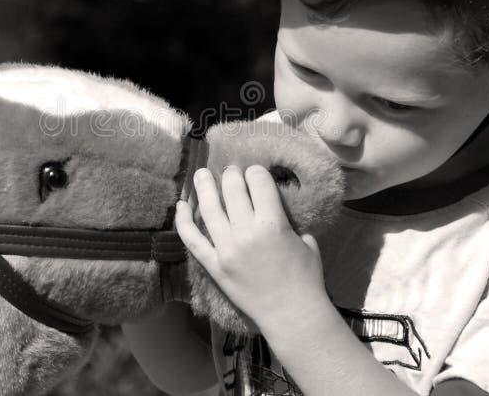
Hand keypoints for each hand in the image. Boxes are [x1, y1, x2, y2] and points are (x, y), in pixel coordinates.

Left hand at [175, 165, 328, 331]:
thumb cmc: (306, 278)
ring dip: (204, 186)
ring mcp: (226, 248)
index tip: (255, 174)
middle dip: (232, 174)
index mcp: (273, 222)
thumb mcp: (307, 241)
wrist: (292, 315)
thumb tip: (276, 209)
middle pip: (232, 188)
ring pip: (209, 207)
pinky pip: (192, 239)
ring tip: (201, 174)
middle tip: (231, 172)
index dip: (257, 172)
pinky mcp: (213, 265)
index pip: (258, 180)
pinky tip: (181, 205)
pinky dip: (183, 220)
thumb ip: (289, 222)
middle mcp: (246, 231)